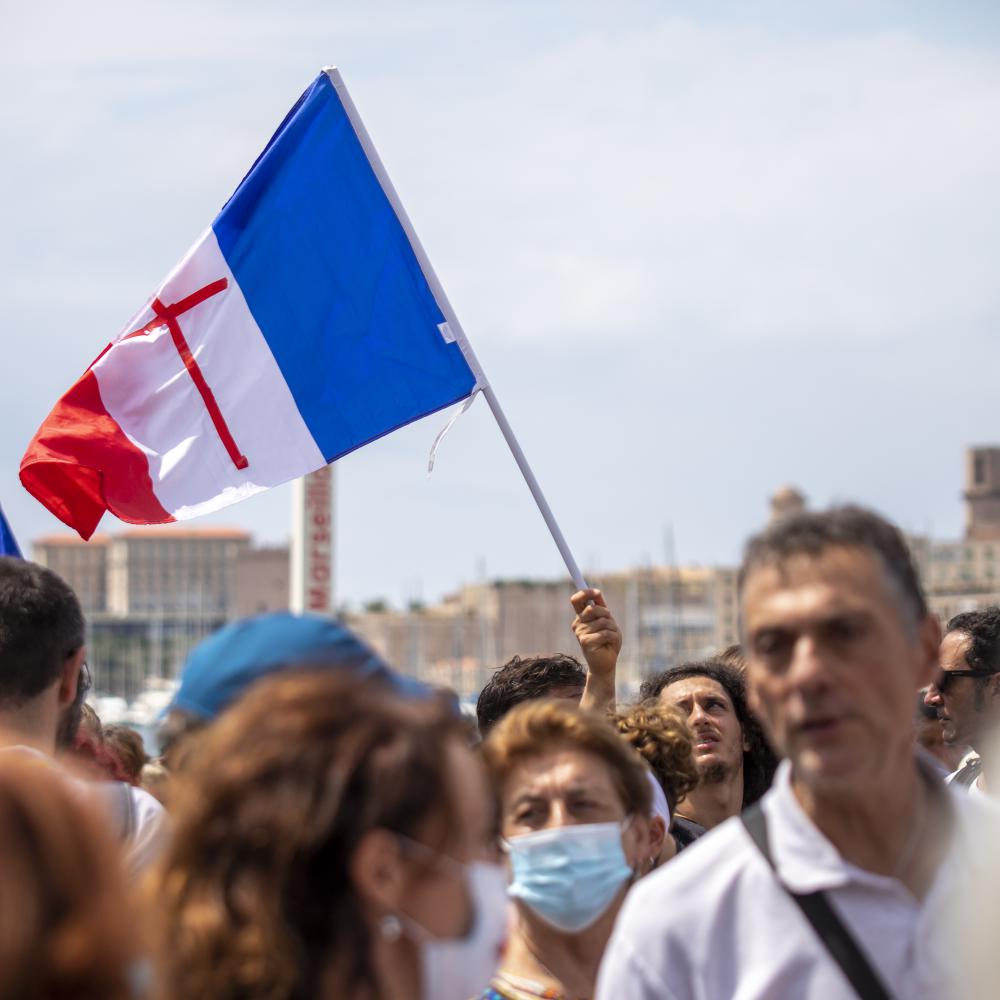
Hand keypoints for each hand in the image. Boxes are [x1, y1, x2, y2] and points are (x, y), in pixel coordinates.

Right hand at [571, 589, 620, 704]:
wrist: (606, 663)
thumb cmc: (607, 642)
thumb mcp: (607, 622)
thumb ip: (601, 608)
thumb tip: (597, 592)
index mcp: (581, 617)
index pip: (576, 600)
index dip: (585, 593)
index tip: (597, 592)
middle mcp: (578, 624)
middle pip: (592, 609)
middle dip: (606, 614)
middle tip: (610, 623)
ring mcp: (580, 633)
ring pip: (602, 621)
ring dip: (612, 628)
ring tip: (611, 637)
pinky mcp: (585, 642)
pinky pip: (604, 633)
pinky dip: (613, 637)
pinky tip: (610, 644)